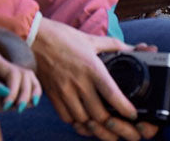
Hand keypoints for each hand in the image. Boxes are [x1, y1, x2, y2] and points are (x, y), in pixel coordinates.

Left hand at [0, 48, 40, 112]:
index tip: (7, 106)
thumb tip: (4, 91)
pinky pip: (13, 83)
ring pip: (22, 76)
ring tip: (29, 105)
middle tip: (20, 110)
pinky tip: (26, 101)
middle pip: (22, 73)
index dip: (15, 89)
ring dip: (29, 89)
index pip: (13, 72)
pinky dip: (23, 90)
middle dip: (25, 90)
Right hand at [32, 18, 158, 140]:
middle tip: (130, 133)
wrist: (33, 38)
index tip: (134, 116)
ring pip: (84, 122)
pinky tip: (89, 124)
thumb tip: (136, 48)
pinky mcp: (53, 98)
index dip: (125, 109)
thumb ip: (114, 46)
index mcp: (91, 67)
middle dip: (117, 127)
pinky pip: (68, 119)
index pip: (111, 94)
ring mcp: (64, 92)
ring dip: (99, 129)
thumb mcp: (91, 40)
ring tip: (112, 133)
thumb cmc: (63, 37)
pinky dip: (80, 125)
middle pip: (99, 115)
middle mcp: (78, 82)